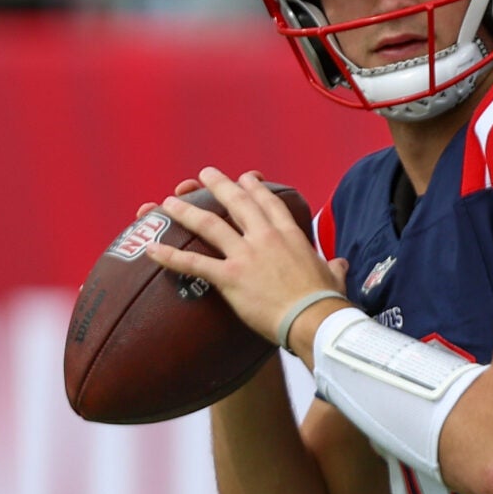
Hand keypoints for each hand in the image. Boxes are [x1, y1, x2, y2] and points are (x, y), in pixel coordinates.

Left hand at [146, 168, 344, 356]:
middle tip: (204, 174)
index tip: (245, 178)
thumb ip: (334, 267)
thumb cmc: (327, 302)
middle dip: (218, 185)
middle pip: (237, 202)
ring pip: (209, 224)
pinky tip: (151, 249)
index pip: (269, 203)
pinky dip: (170, 256)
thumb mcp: (334, 277)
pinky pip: (193, 263)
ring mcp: (246, 255)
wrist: (315, 319)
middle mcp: (265, 237)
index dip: (255, 188)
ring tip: (168, 202)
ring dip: (186, 211)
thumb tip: (341, 265)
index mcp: (291, 235)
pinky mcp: (230, 277)